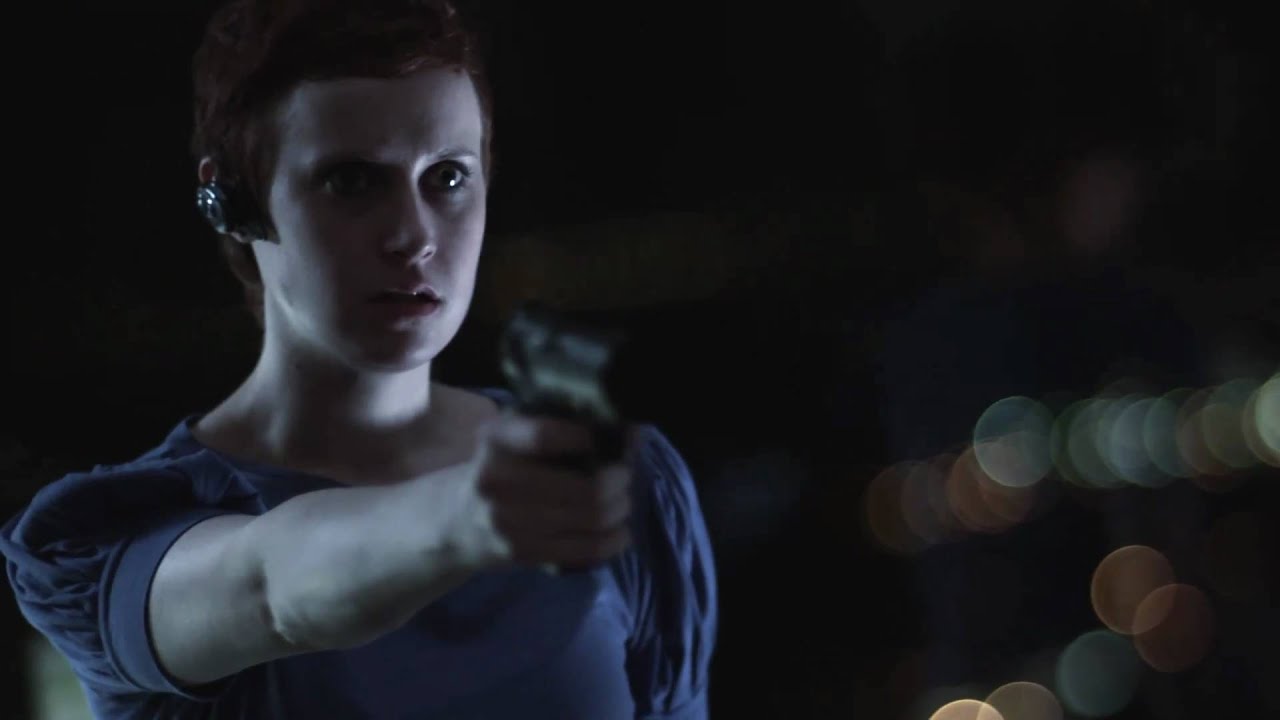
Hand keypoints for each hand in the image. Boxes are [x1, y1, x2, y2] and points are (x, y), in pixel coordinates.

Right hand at [450, 411, 634, 572]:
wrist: (457, 521)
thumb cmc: (502, 468)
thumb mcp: (514, 437)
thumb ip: (561, 426)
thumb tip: (631, 431)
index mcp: (496, 440)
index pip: (544, 437)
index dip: (583, 438)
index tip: (604, 439)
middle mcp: (498, 480)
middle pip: (585, 487)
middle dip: (619, 481)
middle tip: (624, 476)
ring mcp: (509, 521)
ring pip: (592, 518)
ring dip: (619, 509)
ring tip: (622, 502)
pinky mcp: (522, 552)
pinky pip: (585, 550)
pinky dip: (613, 541)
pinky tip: (619, 532)